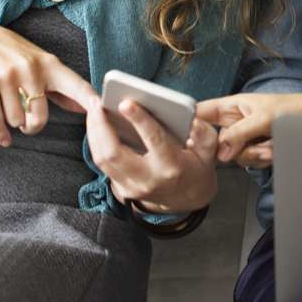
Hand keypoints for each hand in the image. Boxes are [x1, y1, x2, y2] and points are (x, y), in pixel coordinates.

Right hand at [0, 21, 97, 146]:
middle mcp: (30, 69)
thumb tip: (87, 108)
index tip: (101, 111)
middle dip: (34, 126)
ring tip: (13, 114)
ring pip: (16, 119)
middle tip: (28, 124)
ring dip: (15, 123)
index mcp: (49, 64)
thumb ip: (63, 88)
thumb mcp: (41, 64)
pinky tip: (4, 139)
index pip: (75, 84)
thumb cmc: (15, 54)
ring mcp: (7, 75)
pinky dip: (0, 134)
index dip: (89, 99)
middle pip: (40, 116)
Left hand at [86, 97, 219, 213]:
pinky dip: (96, 142)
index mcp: (172, 167)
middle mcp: (148, 179)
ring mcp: (132, 187)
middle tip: (95, 102)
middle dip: (101, 125)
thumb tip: (193, 121)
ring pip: (102, 159)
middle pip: (114, 153)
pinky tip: (96, 123)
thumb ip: (204, 135)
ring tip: (92, 108)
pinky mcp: (121, 188)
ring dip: (93, 132)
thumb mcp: (209, 151)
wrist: (187, 199)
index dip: (139, 120)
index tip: (125, 103)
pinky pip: (102, 163)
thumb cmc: (197, 168)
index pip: (153, 141)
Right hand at [196, 91, 301, 167]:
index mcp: (233, 106)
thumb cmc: (296, 109)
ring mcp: (247, 139)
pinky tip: (277, 149)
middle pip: (217, 143)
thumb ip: (240, 134)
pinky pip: (250, 162)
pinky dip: (264, 158)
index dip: (191, 124)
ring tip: (273, 142)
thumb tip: (220, 152)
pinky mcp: (258, 151)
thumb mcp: (265, 118)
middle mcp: (236, 122)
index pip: (202, 113)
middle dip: (236, 146)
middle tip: (254, 141)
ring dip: (255, 153)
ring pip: (235, 156)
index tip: (190, 137)